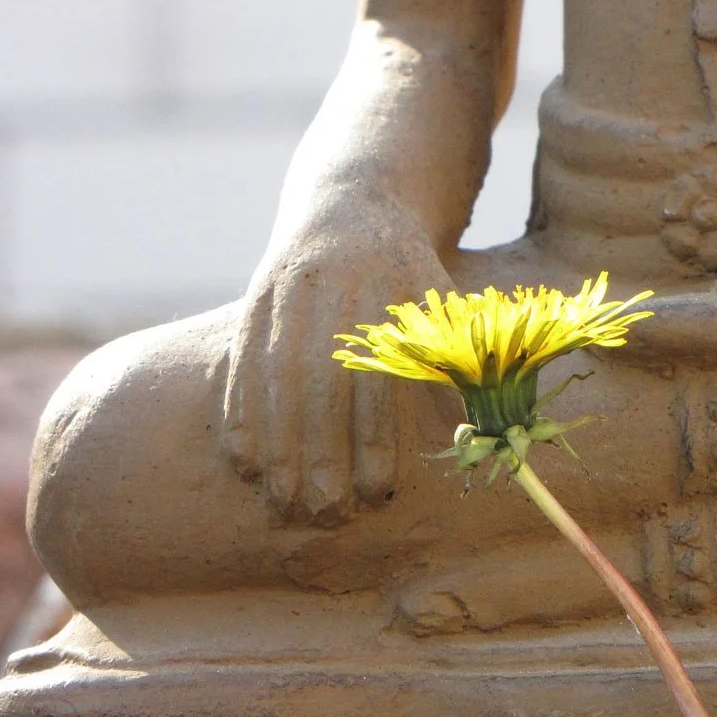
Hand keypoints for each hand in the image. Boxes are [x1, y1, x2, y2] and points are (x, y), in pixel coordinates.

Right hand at [223, 202, 455, 523]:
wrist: (355, 204)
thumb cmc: (412, 272)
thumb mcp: (444, 301)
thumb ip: (458, 362)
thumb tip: (478, 434)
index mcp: (390, 288)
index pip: (380, 376)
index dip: (376, 437)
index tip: (379, 492)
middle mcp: (334, 286)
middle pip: (319, 381)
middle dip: (319, 451)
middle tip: (324, 512)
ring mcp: (287, 290)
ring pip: (273, 375)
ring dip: (275, 444)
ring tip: (283, 502)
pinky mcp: (253, 297)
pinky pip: (239, 362)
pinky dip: (238, 413)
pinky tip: (244, 462)